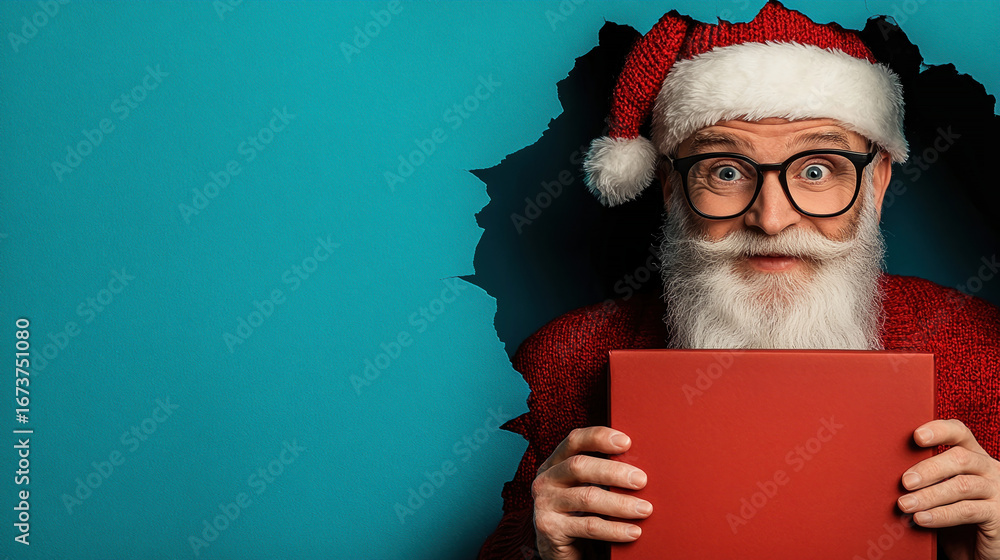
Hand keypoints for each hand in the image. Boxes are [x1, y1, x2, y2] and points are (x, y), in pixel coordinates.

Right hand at [531, 426, 650, 559]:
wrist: (558, 549)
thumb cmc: (578, 514)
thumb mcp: (584, 488)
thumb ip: (601, 474)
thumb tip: (640, 468)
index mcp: (555, 463)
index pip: (574, 440)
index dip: (599, 437)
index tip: (627, 442)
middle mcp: (546, 479)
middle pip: (579, 466)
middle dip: (614, 472)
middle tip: (641, 480)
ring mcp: (544, 503)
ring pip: (587, 497)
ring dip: (620, 503)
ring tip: (644, 509)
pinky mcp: (549, 528)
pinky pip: (589, 526)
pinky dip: (614, 529)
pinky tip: (633, 532)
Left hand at [897, 419, 999, 559]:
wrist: (980, 552)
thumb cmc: (956, 519)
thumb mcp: (940, 494)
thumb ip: (924, 480)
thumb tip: (885, 472)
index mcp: (974, 457)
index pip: (959, 433)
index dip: (939, 430)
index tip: (916, 436)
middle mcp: (989, 469)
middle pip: (960, 458)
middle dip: (928, 468)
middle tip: (905, 481)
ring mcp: (997, 491)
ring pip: (962, 485)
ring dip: (929, 495)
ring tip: (905, 504)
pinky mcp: (999, 515)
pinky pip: (967, 511)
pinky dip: (941, 515)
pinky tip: (921, 519)